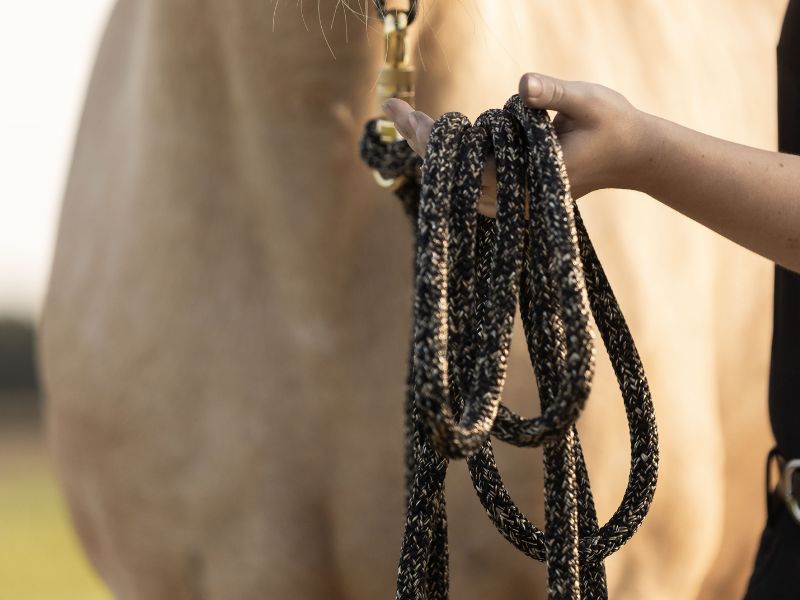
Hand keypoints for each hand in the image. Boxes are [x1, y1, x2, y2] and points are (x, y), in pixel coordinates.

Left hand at [382, 73, 650, 207]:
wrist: (631, 155)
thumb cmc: (612, 125)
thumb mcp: (589, 101)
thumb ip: (556, 94)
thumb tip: (524, 85)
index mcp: (526, 180)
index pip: (465, 163)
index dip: (430, 138)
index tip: (403, 113)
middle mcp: (514, 197)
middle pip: (451, 175)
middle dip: (419, 140)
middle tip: (392, 107)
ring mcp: (511, 199)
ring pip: (456, 180)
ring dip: (429, 151)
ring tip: (401, 117)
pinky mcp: (512, 192)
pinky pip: (468, 179)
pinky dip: (448, 159)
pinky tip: (430, 137)